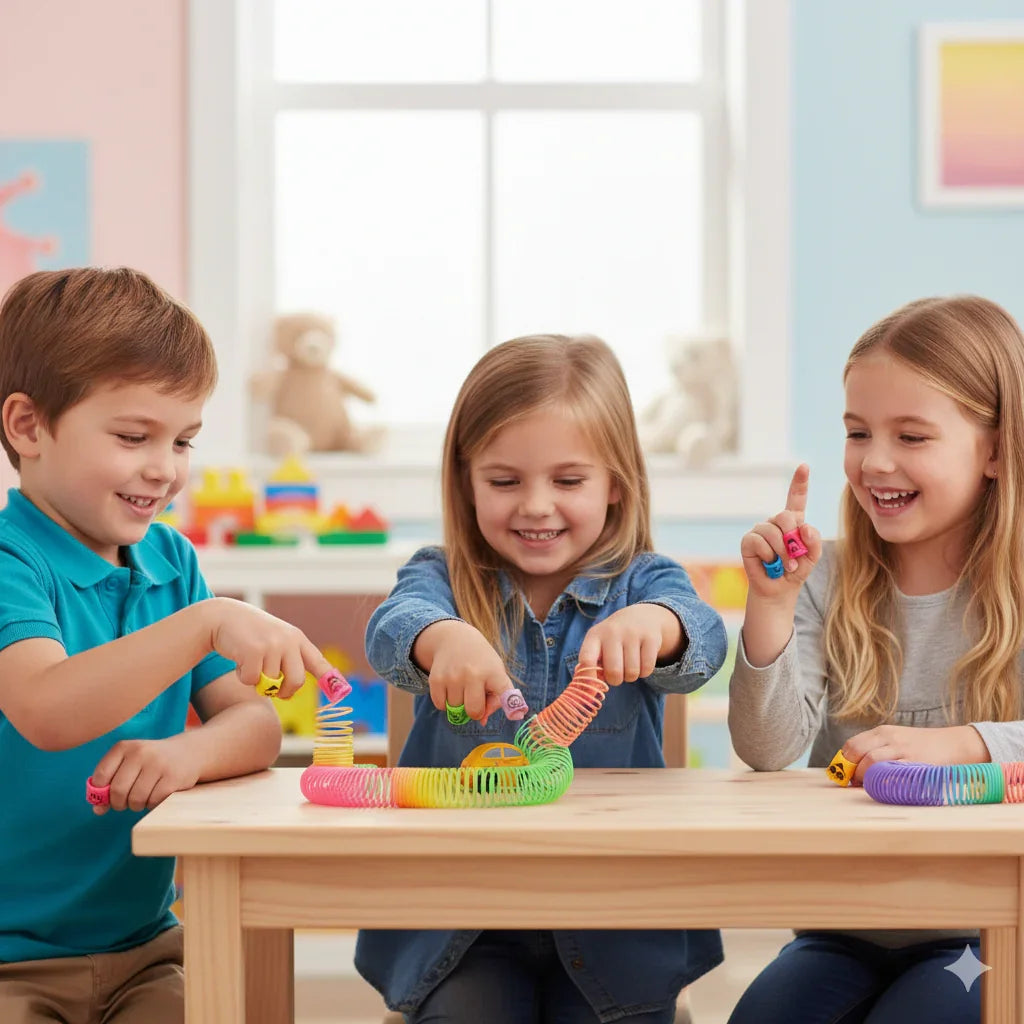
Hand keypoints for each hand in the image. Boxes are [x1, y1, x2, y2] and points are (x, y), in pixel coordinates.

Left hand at [89, 735, 198, 815]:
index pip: (101, 776)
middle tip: (127, 801)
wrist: (189, 752)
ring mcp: (158, 764)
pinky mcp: (173, 777)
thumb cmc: (151, 763)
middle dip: (120, 803)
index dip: (102, 792)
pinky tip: (157, 795)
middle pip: (117, 791)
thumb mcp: (129, 764)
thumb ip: (109, 784)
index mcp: (124, 747)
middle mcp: (140, 752)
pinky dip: (152, 804)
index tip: (109, 795)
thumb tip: (98, 809)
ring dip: (137, 805)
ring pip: (135, 800)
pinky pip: (153, 802)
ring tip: (144, 796)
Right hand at [206, 598, 331, 698]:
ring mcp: (273, 644)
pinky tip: (239, 659)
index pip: (318, 661)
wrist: (223, 616)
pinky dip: (242, 676)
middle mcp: (289, 641)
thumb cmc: (251, 634)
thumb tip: (293, 691)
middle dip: (284, 692)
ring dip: (256, 680)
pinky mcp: (255, 650)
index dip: (330, 678)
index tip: (342, 692)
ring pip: (270, 683)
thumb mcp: (276, 640)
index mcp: (297, 639)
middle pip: (296, 681)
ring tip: (250, 661)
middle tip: (273, 689)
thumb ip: (288, 660)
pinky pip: (251, 680)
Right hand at [421, 621, 513, 723]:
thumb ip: (496, 698)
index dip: (508, 707)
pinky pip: (440, 705)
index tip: (513, 714)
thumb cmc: (481, 661)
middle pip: (474, 712)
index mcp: (493, 672)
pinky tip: (450, 687)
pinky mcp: (436, 679)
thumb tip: (482, 721)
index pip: (504, 696)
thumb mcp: (495, 672)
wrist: (454, 638)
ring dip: (458, 703)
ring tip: (461, 686)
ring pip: (455, 709)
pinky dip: (444, 702)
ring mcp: (453, 677)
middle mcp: (473, 674)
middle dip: (474, 711)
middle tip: (474, 698)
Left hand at [577, 604, 680, 685]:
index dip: (589, 677)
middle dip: (616, 680)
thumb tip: (589, 692)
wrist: (641, 617)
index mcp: (594, 635)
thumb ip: (592, 666)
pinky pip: (647, 669)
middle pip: (614, 672)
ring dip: (631, 676)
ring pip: (632, 673)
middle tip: (617, 673)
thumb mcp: (599, 645)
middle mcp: (612, 632)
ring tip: (629, 665)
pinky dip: (644, 672)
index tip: (592, 689)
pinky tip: (641, 661)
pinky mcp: (651, 638)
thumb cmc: (613, 640)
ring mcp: (632, 633)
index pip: (587, 659)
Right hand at [741, 464, 821, 598]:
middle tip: (796, 559)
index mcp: (793, 522)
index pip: (796, 498)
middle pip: (785, 517)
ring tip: (785, 565)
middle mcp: (775, 522)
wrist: (778, 589)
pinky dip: (768, 555)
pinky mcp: (748, 540)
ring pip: (772, 532)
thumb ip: (814, 540)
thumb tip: (803, 526)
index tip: (804, 466)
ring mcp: (760, 530)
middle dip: (792, 538)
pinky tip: (769, 563)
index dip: (799, 481)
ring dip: (782, 553)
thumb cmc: (796, 570)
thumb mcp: (813, 557)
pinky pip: (759, 541)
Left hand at [842, 725, 990, 785]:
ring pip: (871, 760)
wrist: (956, 744)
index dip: (844, 761)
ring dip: (864, 776)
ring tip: (867, 786)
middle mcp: (890, 738)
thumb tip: (854, 773)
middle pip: (857, 751)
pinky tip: (883, 787)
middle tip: (854, 783)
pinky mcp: (916, 762)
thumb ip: (877, 751)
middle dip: (851, 769)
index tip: (844, 775)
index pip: (852, 744)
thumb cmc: (923, 746)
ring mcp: (903, 750)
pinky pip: (892, 771)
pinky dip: (883, 780)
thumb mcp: (897, 741)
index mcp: (882, 732)